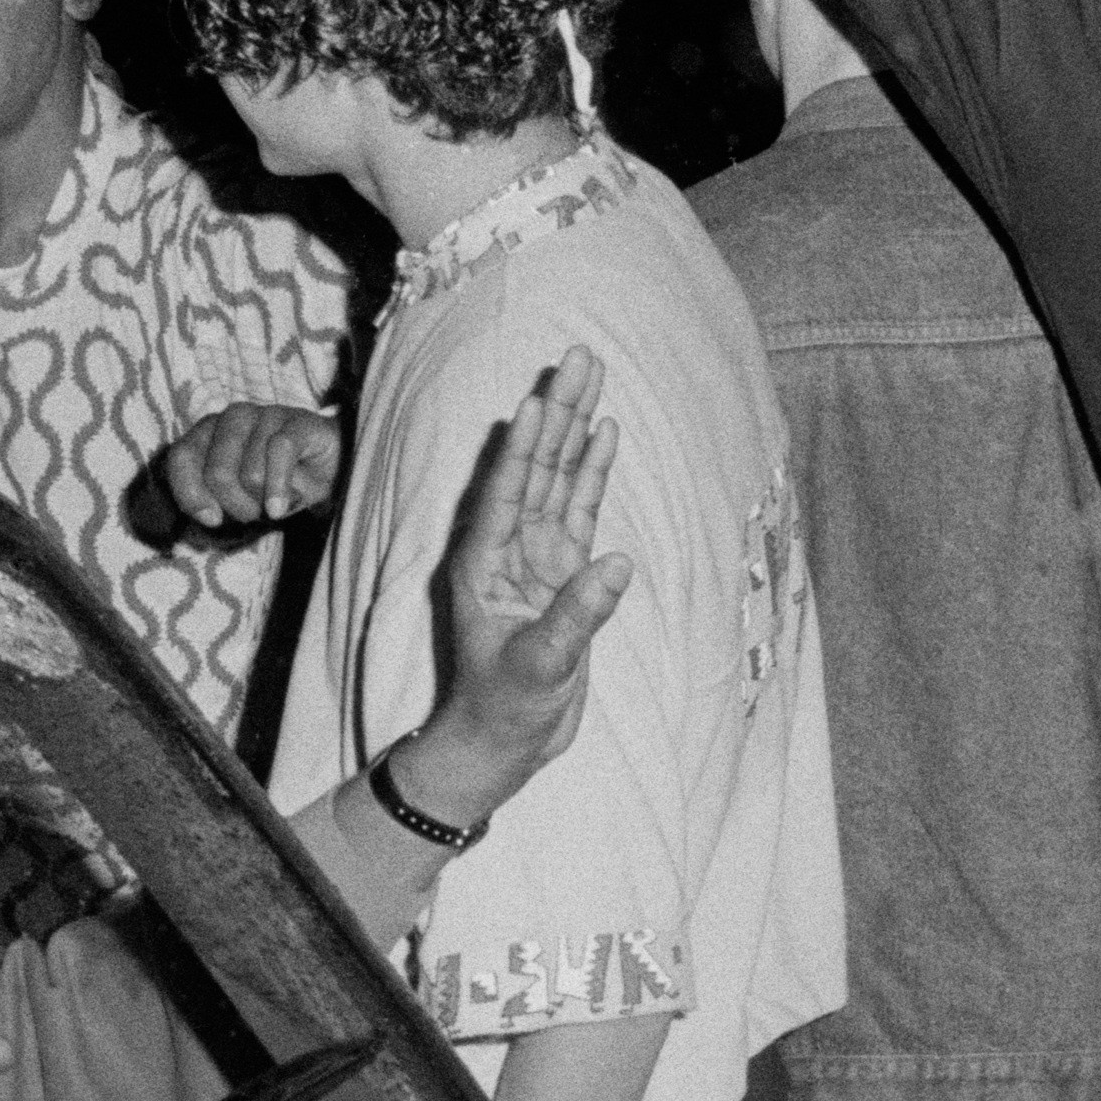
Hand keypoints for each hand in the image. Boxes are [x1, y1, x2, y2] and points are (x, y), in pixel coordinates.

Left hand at [161, 402, 344, 533]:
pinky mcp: (298, 421)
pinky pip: (280, 453)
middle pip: (217, 474)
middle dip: (236, 505)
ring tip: (274, 503)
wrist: (328, 471)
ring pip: (251, 473)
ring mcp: (266, 414)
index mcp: (208, 431)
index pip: (181, 457)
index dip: (191, 493)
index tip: (212, 519)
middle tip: (253, 513)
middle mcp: (233, 417)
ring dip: (263, 501)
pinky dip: (280, 488)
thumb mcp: (238, 499)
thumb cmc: (273, 484)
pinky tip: (281, 507)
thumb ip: (213, 503)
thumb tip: (209, 515)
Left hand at [411, 349, 635, 825]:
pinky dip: (592, 473)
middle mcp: (507, 547)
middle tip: (577, 357)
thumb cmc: (503, 708)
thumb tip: (617, 562)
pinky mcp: (562, 571)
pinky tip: (604, 434)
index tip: (539, 399)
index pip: (507, 490)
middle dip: (557, 412)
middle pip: (536, 466)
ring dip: (575, 429)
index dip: (524, 446)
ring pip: (558, 478)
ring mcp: (535, 555)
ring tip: (591, 375)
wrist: (503, 743)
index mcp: (484, 563)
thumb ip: (576, 616)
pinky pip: (579, 510)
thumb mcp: (537, 667)